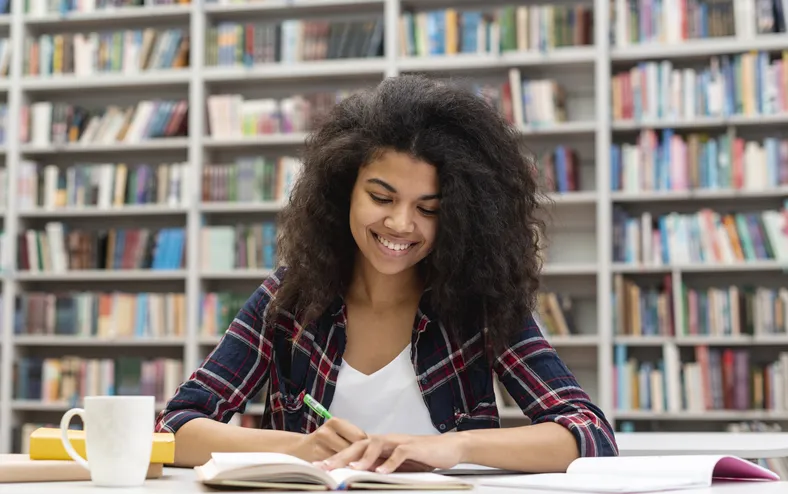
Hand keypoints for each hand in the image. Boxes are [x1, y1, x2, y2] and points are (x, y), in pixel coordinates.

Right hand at [289, 418, 367, 462]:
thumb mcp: (339, 433)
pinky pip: (334, 467)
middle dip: (359, 456)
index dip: (366, 446)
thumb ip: (353, 437)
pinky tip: (342, 470)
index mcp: (335, 422)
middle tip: (365, 462)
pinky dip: (340, 469)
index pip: (359, 436)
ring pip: (344, 459)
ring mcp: (318, 446)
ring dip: (350, 464)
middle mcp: (325, 431)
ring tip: (354, 466)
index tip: (370, 452)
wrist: (301, 449)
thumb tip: (371, 446)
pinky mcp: (315, 459)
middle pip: (352, 448)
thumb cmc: (326, 440)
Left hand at [317, 433, 467, 473]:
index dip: (336, 458)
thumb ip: (380, 468)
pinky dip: (390, 463)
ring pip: (376, 444)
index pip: (354, 450)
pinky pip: (400, 453)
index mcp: (380, 445)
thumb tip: (360, 478)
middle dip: (340, 457)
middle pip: (359, 445)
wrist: (449, 448)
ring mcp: (400, 442)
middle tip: (324, 469)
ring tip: (351, 471)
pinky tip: (382, 473)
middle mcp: (387, 440)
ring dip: (363, 458)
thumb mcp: (398, 465)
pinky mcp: (414, 447)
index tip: (318, 469)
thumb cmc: (423, 457)